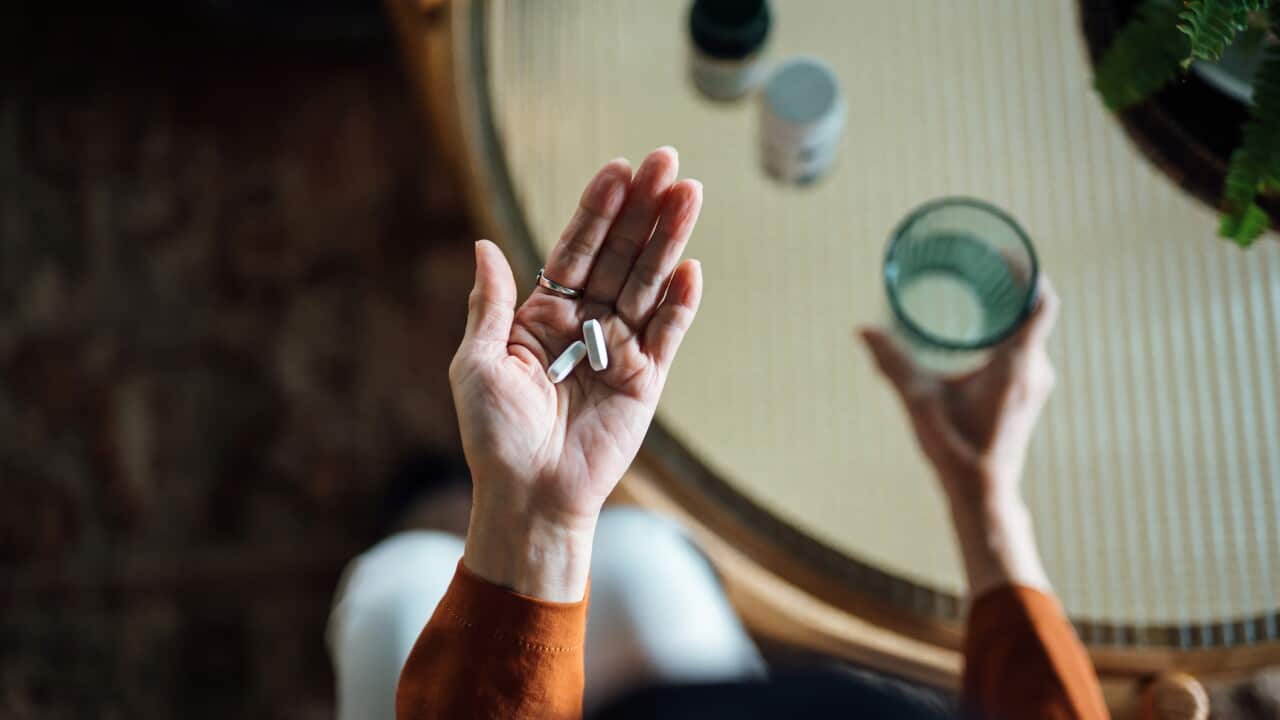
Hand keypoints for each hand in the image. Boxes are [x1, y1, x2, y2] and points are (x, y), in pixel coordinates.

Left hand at [450, 148, 702, 600]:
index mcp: (542, 316)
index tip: (618, 168)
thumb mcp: (476, 364)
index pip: (575, 249)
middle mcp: (584, 325)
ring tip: (689, 193)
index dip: (597, 210)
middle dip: (643, 209)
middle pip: (619, 254)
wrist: (528, 496)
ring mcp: (618, 350)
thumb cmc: (494, 436)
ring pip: (647, 283)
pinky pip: (666, 334)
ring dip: (668, 240)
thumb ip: (491, 305)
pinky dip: (679, 303)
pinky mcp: (645, 381)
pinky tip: (691, 267)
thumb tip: (486, 245)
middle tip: (668, 161)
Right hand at [860, 277, 1059, 594]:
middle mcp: (1035, 369)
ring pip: (1030, 331)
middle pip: (1034, 311)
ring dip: (1008, 308)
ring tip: (978, 289)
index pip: (1040, 302)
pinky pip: (1025, 348)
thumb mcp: (919, 401)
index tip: (1002, 253)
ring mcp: (1036, 383)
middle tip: (980, 264)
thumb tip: (863, 329)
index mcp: (1017, 364)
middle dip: (1010, 284)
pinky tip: (981, 329)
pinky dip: (1007, 331)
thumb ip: (892, 362)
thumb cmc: (955, 448)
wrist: (983, 493)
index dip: (1027, 271)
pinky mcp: (1028, 395)